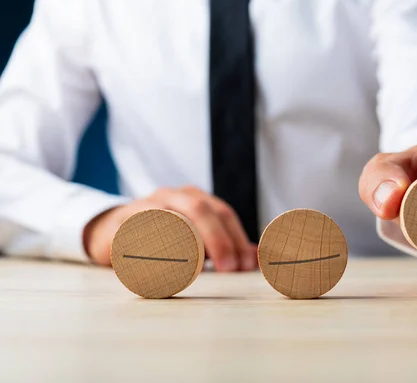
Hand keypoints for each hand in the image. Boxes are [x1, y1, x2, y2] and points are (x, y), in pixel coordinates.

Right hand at [83, 186, 257, 271]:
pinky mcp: (119, 225)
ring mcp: (143, 207)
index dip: (237, 236)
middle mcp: (170, 196)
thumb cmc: (161, 236)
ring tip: (201, 270)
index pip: (221, 211)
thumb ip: (226, 246)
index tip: (247, 265)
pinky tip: (162, 261)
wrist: (110, 231)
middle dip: (219, 238)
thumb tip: (256, 258)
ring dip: (188, 242)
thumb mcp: (196, 238)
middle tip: (230, 269)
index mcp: (192, 197)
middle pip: (199, 209)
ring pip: (169, 217)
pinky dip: (150, 244)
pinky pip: (135, 231)